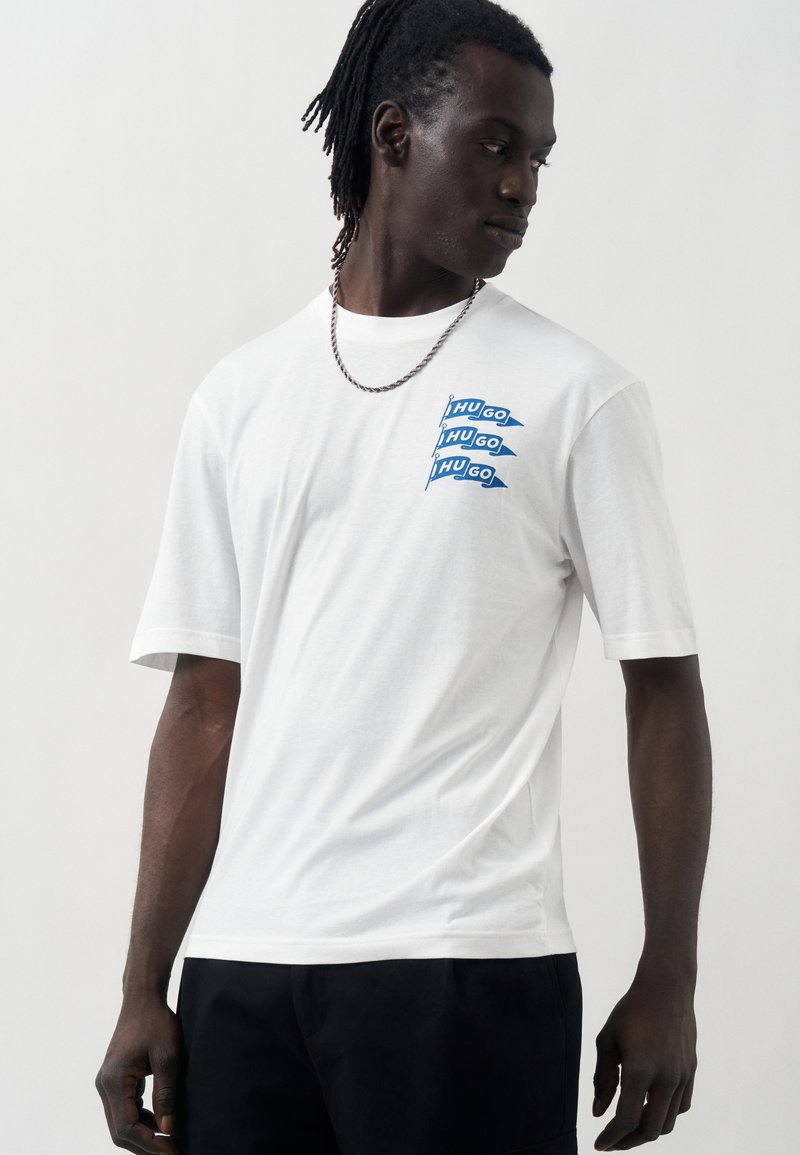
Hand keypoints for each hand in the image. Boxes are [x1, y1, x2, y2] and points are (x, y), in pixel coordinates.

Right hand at [95, 997, 181, 1152]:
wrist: (143, 998)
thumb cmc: (156, 1022)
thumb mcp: (168, 1056)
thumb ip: (166, 1093)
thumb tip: (167, 1130)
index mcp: (114, 1081)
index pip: (127, 1127)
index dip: (150, 1144)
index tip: (172, 1151)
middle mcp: (104, 1085)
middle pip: (120, 1131)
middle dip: (145, 1145)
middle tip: (172, 1152)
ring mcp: (108, 1083)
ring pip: (121, 1123)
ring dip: (144, 1135)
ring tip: (170, 1142)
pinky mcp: (116, 1080)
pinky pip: (125, 1109)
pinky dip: (141, 1120)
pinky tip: (161, 1122)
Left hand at [592, 973, 696, 1149]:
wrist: (666, 987)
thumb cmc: (631, 1010)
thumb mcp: (607, 1040)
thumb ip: (602, 1079)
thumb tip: (599, 1113)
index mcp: (640, 1069)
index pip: (626, 1119)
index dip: (611, 1138)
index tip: (598, 1145)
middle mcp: (666, 1078)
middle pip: (650, 1130)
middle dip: (628, 1142)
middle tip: (612, 1142)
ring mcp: (683, 1076)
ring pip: (668, 1122)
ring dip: (647, 1131)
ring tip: (628, 1128)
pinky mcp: (692, 1071)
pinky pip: (681, 1106)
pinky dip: (665, 1115)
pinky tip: (650, 1108)